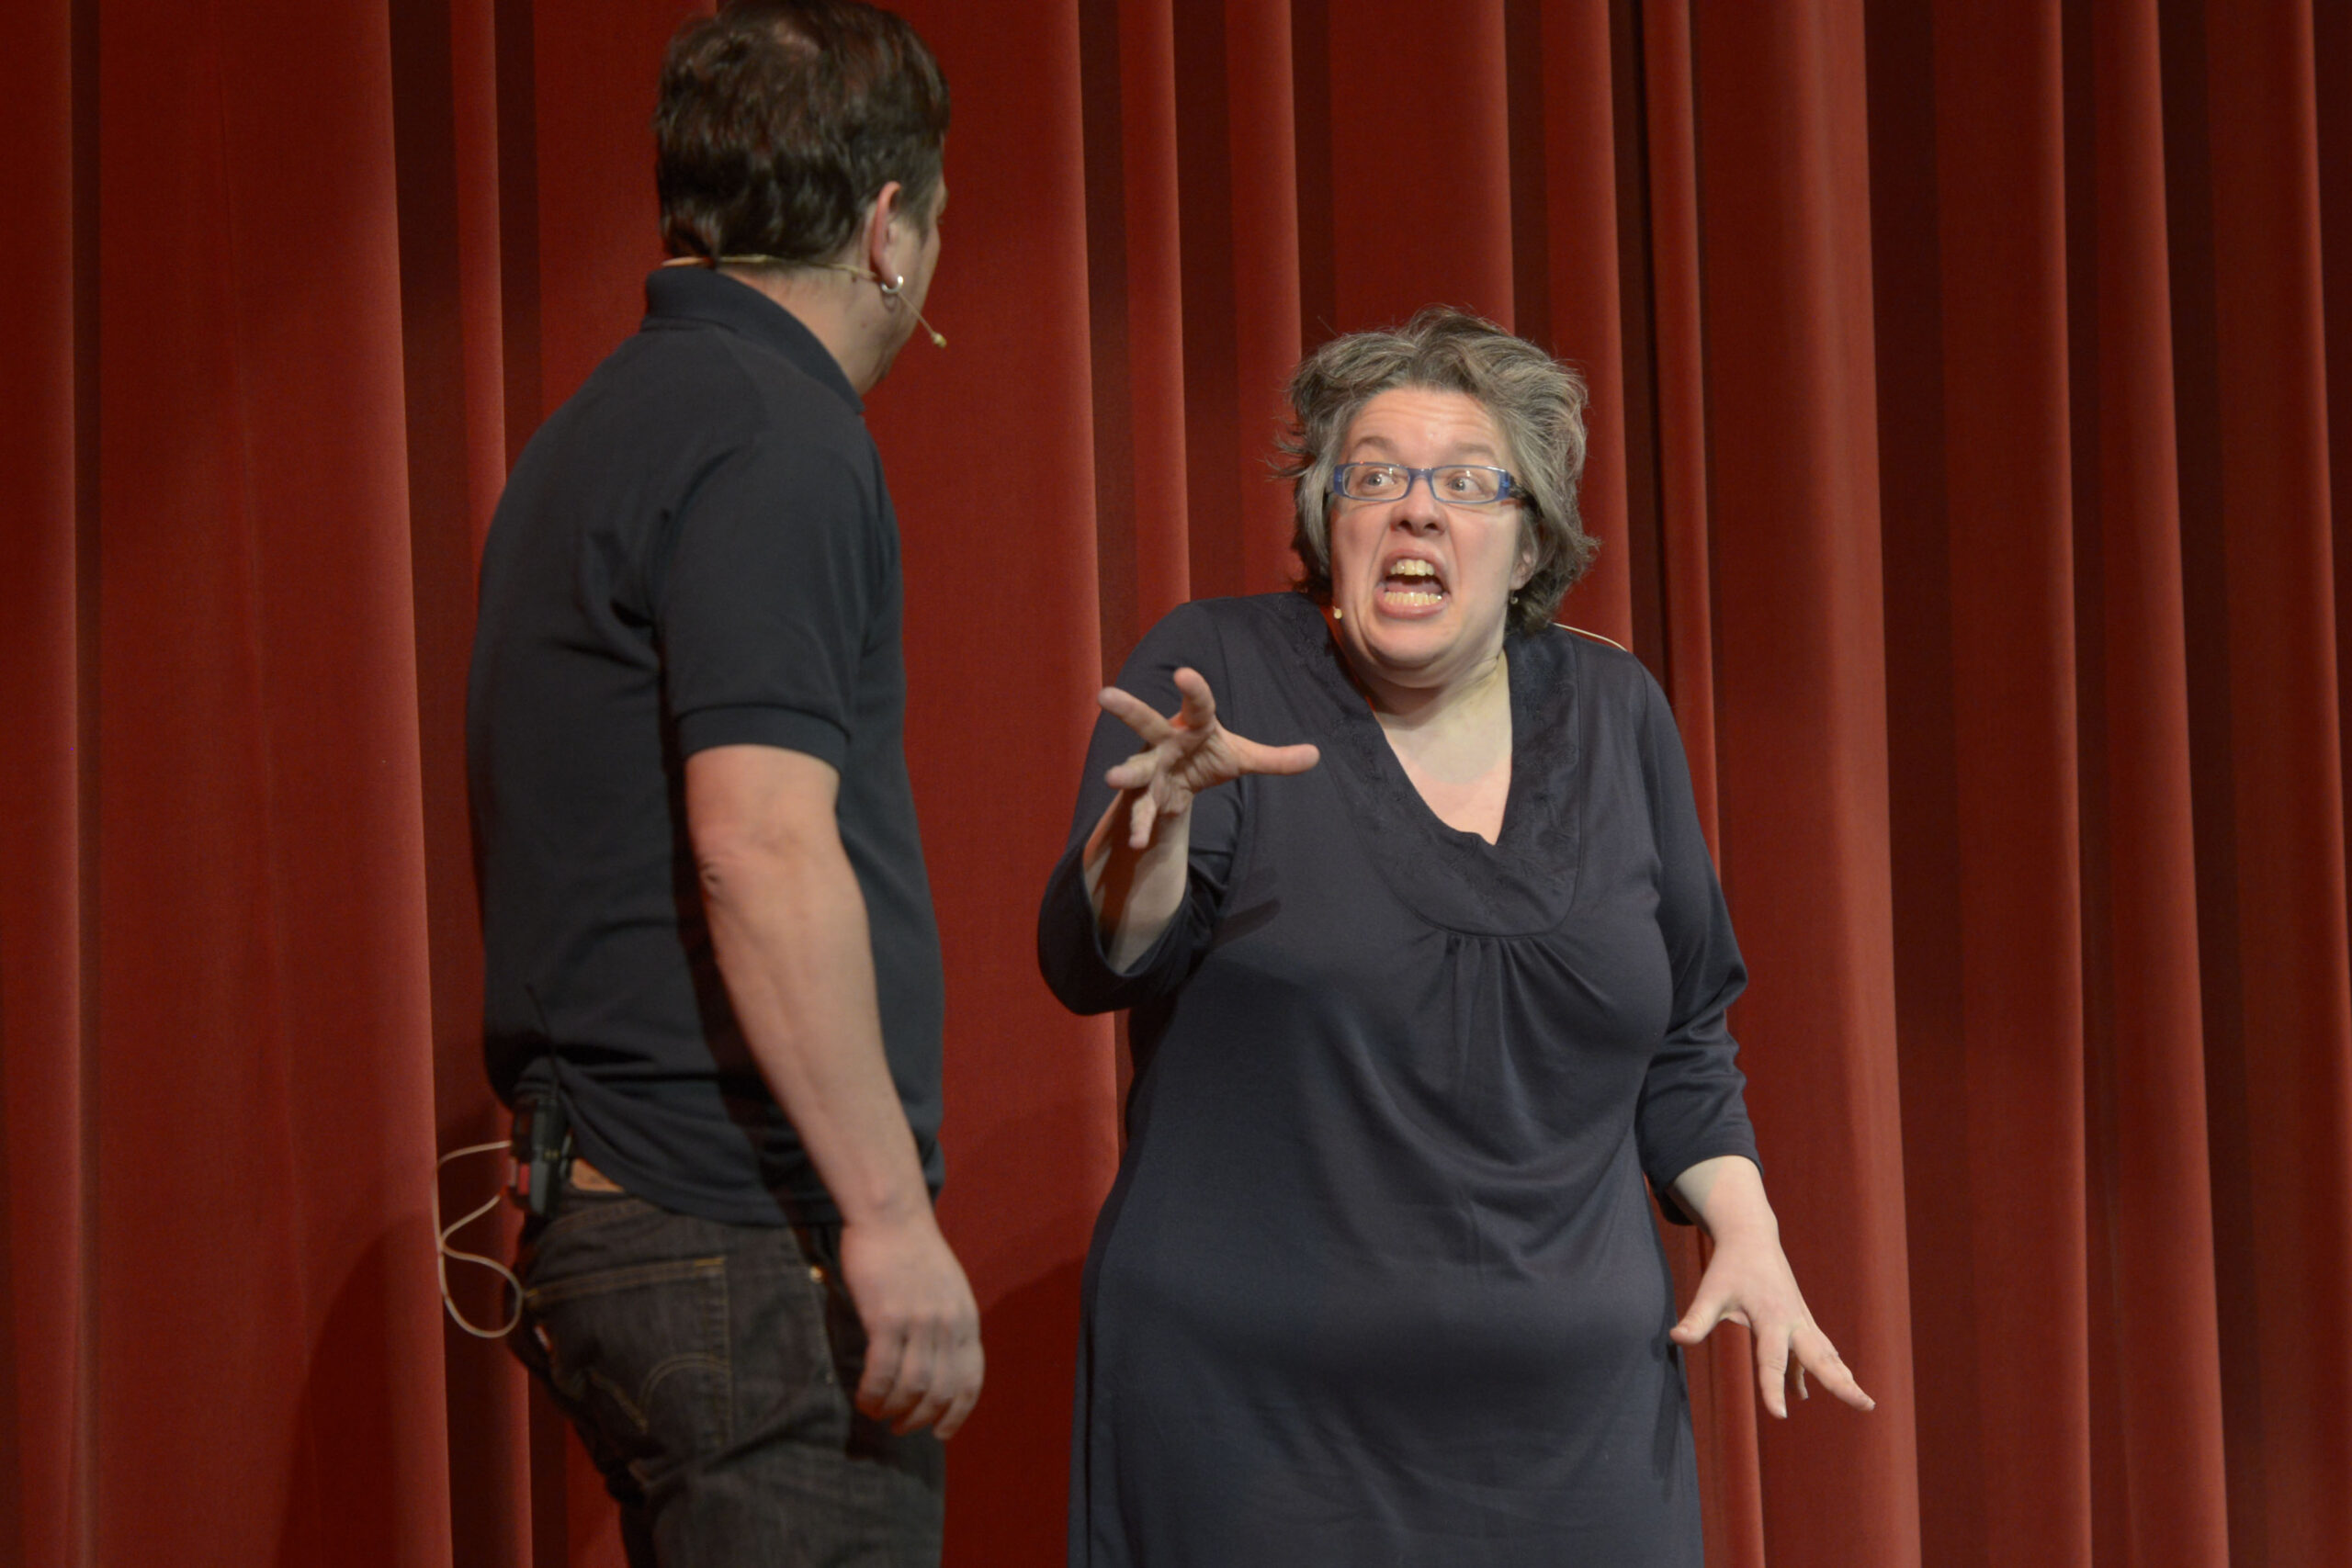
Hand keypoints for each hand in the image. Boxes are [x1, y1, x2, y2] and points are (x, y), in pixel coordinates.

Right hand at [838, 1210, 983, 1437]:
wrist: (891, 1216)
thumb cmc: (913, 1251)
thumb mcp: (949, 1288)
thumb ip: (950, 1324)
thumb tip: (941, 1365)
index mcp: (967, 1319)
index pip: (971, 1380)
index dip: (957, 1414)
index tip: (941, 1433)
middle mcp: (949, 1325)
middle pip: (941, 1392)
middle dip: (921, 1419)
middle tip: (901, 1428)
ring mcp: (920, 1322)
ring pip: (911, 1388)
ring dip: (894, 1411)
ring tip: (878, 1414)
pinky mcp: (887, 1318)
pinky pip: (882, 1372)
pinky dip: (873, 1394)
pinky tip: (864, 1399)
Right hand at [1099, 666, 1318, 847]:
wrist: (1183, 785)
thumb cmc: (1209, 757)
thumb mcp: (1243, 757)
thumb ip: (1275, 759)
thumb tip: (1316, 755)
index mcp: (1194, 724)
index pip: (1198, 704)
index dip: (1193, 689)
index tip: (1184, 672)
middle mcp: (1166, 739)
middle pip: (1146, 721)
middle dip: (1127, 709)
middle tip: (1103, 695)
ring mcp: (1152, 766)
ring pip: (1136, 767)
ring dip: (1125, 773)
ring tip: (1112, 779)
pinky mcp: (1147, 794)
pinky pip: (1143, 809)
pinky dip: (1141, 825)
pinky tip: (1138, 842)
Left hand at [1669, 1227, 1872, 1418]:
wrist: (1752, 1237)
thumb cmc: (1729, 1267)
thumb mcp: (1710, 1292)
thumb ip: (1696, 1318)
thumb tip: (1675, 1338)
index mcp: (1770, 1317)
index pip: (1772, 1361)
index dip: (1773, 1388)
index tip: (1779, 1415)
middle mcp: (1793, 1320)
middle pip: (1820, 1358)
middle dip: (1841, 1383)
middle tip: (1865, 1406)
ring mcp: (1801, 1319)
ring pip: (1827, 1353)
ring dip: (1844, 1377)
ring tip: (1864, 1403)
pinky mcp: (1802, 1319)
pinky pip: (1820, 1347)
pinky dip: (1831, 1366)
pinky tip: (1836, 1383)